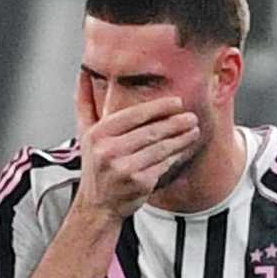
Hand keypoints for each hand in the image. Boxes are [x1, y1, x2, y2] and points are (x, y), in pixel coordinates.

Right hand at [73, 70, 199, 220]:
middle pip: (151, 131)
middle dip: (175, 123)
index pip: (134, 115)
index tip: (177, 102)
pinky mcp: (139, 183)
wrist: (97, 206)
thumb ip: (85, 103)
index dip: (159, 107)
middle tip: (191, 117)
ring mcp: (124, 169)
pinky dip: (175, 156)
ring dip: (181, 138)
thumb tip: (83, 71)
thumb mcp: (85, 134)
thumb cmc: (95, 167)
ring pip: (161, 148)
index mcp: (98, 135)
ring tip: (193, 130)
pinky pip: (164, 164)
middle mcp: (109, 151)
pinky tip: (183, 149)